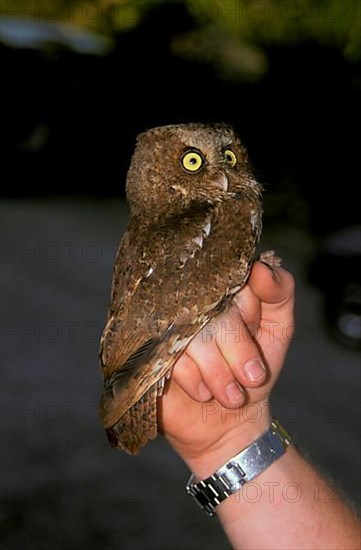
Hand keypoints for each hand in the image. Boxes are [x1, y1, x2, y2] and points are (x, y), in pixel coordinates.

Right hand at [158, 261, 294, 476]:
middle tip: (252, 378)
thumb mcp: (277, 329)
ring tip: (232, 395)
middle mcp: (191, 304)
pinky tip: (204, 393)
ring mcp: (168, 328)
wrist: (230, 423)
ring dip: (219, 371)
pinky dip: (195, 379)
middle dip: (238, 348)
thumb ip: (280, 293)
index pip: (232, 280)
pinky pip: (171, 357)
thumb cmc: (252, 371)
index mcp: (220, 290)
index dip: (248, 312)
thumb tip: (261, 267)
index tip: (257, 334)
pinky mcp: (151, 353)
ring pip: (193, 335)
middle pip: (213, 310)